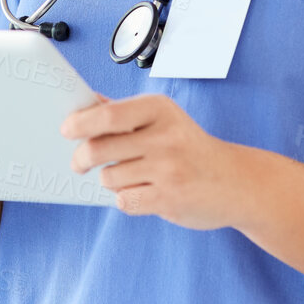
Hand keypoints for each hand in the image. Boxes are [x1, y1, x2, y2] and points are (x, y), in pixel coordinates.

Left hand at [61, 92, 241, 229]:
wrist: (237, 182)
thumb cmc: (191, 148)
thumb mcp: (164, 119)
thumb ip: (125, 112)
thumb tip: (86, 102)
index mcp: (160, 109)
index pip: (108, 114)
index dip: (80, 123)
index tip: (66, 129)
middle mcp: (164, 137)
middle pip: (99, 148)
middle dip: (82, 158)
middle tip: (79, 163)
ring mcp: (167, 170)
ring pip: (109, 177)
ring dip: (110, 180)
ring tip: (130, 176)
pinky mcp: (169, 199)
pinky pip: (124, 201)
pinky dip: (126, 199)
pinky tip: (143, 192)